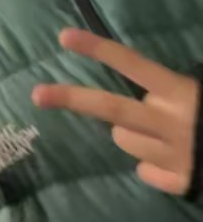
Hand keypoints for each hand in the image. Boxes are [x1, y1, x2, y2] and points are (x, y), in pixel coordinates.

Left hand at [32, 29, 199, 195]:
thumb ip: (178, 87)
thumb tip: (149, 86)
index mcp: (183, 95)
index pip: (133, 65)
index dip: (99, 50)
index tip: (64, 38)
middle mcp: (169, 124)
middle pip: (109, 108)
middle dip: (70, 99)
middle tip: (38, 94)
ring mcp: (169, 156)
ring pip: (125, 141)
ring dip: (134, 135)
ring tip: (165, 133)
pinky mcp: (176, 183)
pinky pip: (145, 172)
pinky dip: (154, 167)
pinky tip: (175, 162)